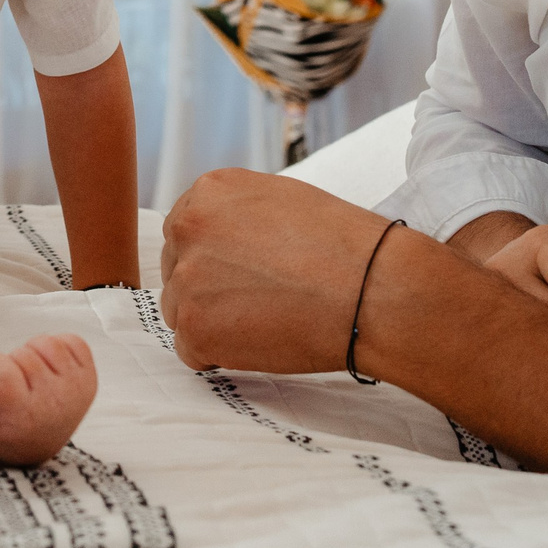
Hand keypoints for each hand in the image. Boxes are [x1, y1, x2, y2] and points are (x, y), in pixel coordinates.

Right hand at [0, 335, 96, 464]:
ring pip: (47, 343)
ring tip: (31, 371)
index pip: (1, 369)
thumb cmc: (9, 425)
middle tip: (16, 381)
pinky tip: (50, 366)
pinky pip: (72, 341)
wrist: (40, 440)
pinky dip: (59, 347)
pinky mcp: (89, 377)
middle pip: (23, 354)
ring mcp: (75, 388)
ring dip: (34, 351)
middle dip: (13, 361)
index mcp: (24, 415)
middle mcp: (54, 402)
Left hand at [160, 168, 398, 372]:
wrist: (371, 290)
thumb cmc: (344, 247)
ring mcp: (186, 280)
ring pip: (181, 311)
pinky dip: (220, 355)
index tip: (241, 273)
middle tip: (257, 302)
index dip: (213, 258)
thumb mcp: (282, 199)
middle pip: (177, 270)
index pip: (185, 231)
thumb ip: (237, 214)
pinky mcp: (195, 328)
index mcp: (208, 192)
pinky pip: (191, 350)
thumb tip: (220, 240)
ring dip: (213, 322)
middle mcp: (187, 228)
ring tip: (267, 320)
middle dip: (208, 289)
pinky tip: (261, 342)